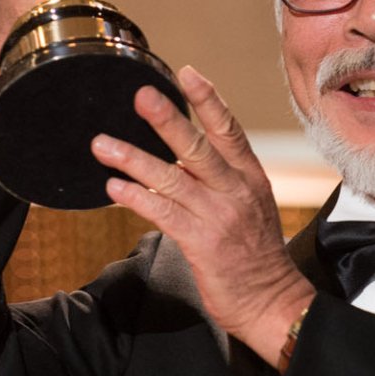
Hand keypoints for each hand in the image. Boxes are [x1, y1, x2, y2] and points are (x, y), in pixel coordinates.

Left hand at [90, 67, 315, 362]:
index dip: (208, 100)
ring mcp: (220, 217)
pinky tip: (114, 187)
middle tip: (140, 95)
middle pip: (198, 147)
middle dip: (167, 118)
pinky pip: (164, 214)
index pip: (229, 130)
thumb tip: (179, 156)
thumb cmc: (255, 256)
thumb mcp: (248, 206)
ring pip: (172, 179)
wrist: (272, 302)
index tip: (186, 73)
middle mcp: (236, 191)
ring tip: (102, 144)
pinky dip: (137, 198)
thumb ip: (219, 180)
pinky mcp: (203, 243)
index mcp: (250, 178)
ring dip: (133, 159)